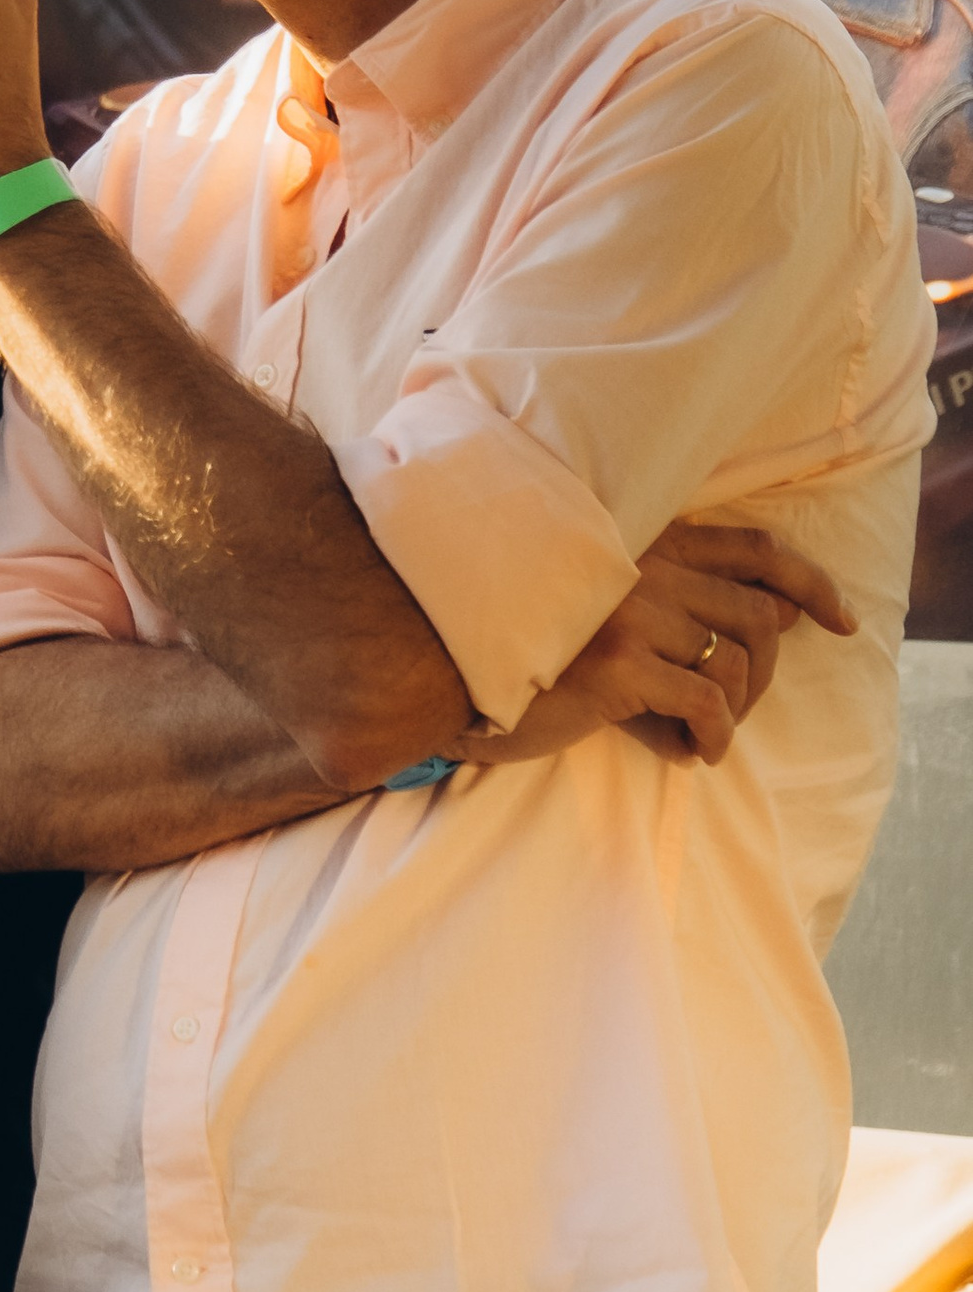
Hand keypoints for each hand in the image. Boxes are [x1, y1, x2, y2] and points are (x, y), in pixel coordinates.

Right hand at [466, 519, 851, 769]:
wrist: (449, 666)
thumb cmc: (529, 638)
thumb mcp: (602, 601)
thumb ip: (671, 592)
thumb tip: (773, 617)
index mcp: (645, 539)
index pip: (756, 549)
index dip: (811, 582)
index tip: (841, 619)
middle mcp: (644, 565)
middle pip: (759, 616)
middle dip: (766, 672)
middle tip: (738, 708)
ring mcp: (631, 612)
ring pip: (737, 663)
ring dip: (737, 710)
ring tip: (707, 733)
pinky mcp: (618, 664)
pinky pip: (706, 705)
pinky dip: (715, 737)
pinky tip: (697, 752)